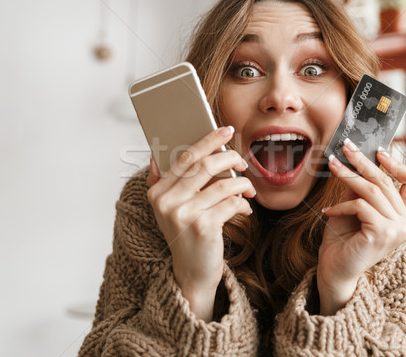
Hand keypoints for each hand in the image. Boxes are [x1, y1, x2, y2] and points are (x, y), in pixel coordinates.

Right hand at [146, 126, 255, 320]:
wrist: (192, 274)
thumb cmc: (186, 235)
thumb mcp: (170, 210)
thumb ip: (166, 183)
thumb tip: (156, 154)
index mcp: (157, 192)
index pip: (185, 157)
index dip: (208, 140)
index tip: (226, 130)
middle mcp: (166, 202)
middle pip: (205, 165)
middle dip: (230, 158)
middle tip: (243, 162)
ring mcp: (184, 214)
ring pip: (224, 184)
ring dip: (243, 184)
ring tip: (249, 189)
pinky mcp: (203, 227)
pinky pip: (232, 203)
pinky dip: (243, 203)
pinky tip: (246, 209)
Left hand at [317, 140, 405, 314]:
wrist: (334, 269)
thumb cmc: (343, 239)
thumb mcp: (353, 206)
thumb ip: (360, 187)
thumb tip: (357, 157)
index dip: (398, 164)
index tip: (378, 150)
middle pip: (387, 182)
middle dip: (363, 162)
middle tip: (346, 147)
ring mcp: (399, 230)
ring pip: (373, 191)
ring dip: (349, 176)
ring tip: (332, 166)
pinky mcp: (384, 234)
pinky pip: (361, 206)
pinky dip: (341, 205)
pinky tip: (328, 211)